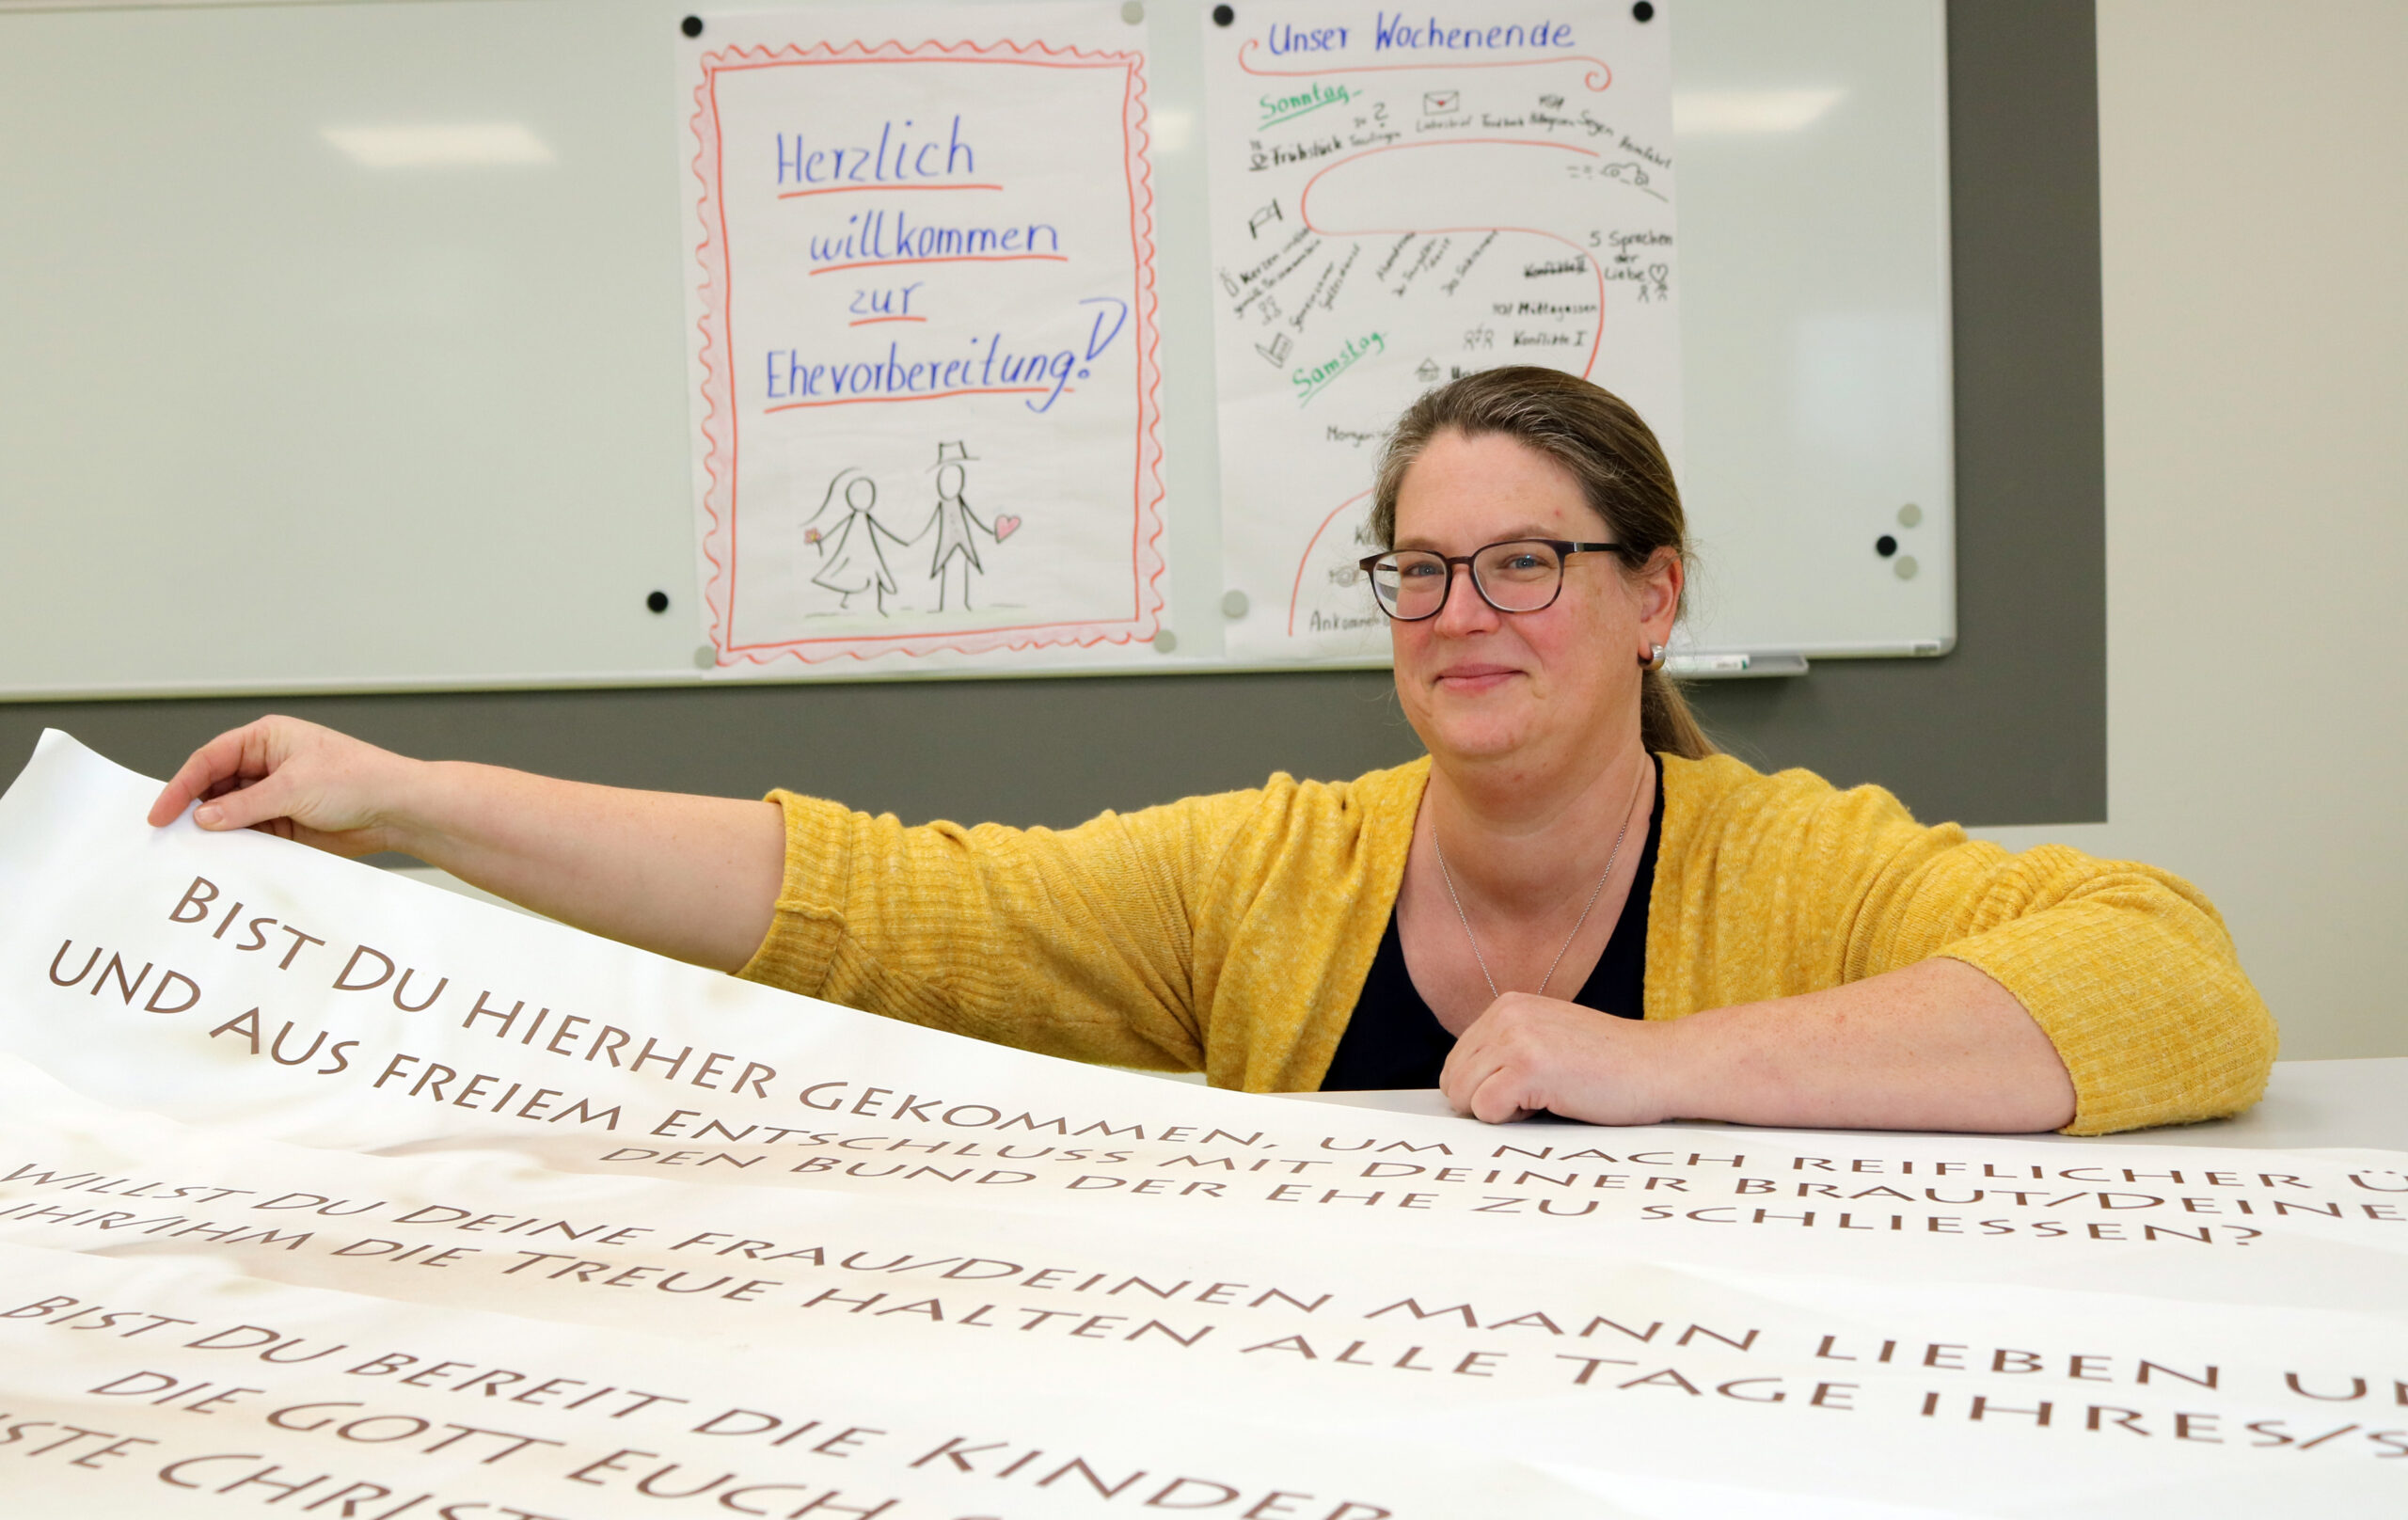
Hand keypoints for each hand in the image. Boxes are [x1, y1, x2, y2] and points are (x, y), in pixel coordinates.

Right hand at [147, 716, 422, 856]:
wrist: (397, 809)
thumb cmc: (357, 780)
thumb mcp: (293, 789)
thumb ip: (244, 806)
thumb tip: (203, 818)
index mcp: (266, 739)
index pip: (209, 760)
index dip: (181, 786)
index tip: (159, 814)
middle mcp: (267, 763)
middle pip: (214, 787)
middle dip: (194, 809)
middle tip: (169, 836)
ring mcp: (276, 793)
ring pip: (230, 813)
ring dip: (216, 831)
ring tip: (194, 850)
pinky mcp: (286, 821)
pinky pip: (251, 832)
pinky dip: (237, 844)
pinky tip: (225, 857)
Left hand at [1438, 992, 1674, 1125]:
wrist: (1661, 1065)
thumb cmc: (1611, 1064)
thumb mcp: (1547, 1038)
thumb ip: (1506, 1051)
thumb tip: (1459, 1090)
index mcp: (1506, 1006)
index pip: (1457, 1061)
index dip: (1485, 1088)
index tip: (1526, 1088)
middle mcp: (1505, 1015)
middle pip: (1454, 1080)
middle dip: (1487, 1101)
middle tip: (1538, 1096)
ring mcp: (1515, 1038)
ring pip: (1463, 1096)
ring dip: (1501, 1110)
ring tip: (1546, 1097)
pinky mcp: (1527, 1066)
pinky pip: (1485, 1110)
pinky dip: (1512, 1119)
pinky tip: (1551, 1103)